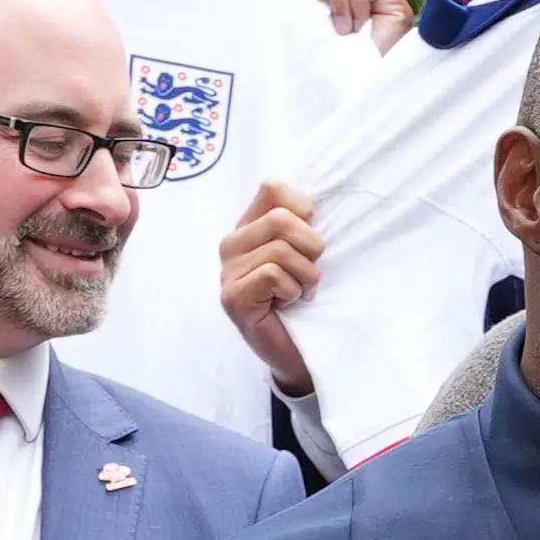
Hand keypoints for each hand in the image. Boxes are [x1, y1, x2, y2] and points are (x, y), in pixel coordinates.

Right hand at [219, 176, 322, 393]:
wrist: (296, 351)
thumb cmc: (303, 301)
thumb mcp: (305, 255)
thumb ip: (300, 225)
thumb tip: (309, 203)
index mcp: (249, 226)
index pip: (273, 188)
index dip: (303, 209)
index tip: (311, 241)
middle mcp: (232, 244)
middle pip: (281, 219)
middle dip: (311, 248)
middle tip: (311, 274)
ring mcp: (228, 271)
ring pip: (281, 249)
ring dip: (306, 276)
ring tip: (301, 293)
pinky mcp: (233, 297)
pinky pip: (273, 275)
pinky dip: (292, 291)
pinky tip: (288, 304)